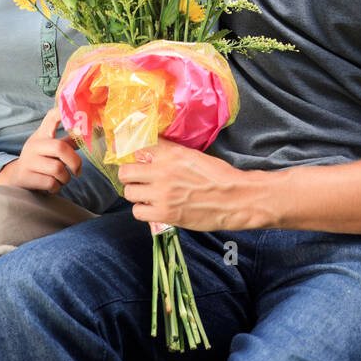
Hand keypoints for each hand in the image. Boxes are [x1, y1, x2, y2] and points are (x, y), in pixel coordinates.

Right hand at [0, 108, 82, 193]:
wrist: (16, 177)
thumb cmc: (40, 160)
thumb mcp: (51, 147)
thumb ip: (68, 142)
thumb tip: (90, 134)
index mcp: (42, 134)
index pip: (52, 117)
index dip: (64, 113)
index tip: (77, 112)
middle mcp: (34, 144)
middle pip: (60, 148)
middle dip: (74, 162)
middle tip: (78, 171)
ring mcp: (28, 160)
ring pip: (57, 168)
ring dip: (65, 178)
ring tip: (62, 179)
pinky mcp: (25, 176)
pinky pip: (50, 183)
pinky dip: (57, 187)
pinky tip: (53, 186)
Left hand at [118, 138, 263, 231]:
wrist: (235, 198)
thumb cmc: (219, 175)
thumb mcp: (194, 155)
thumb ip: (171, 153)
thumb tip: (153, 152)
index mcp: (172, 153)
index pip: (138, 145)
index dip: (133, 151)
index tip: (133, 156)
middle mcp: (163, 172)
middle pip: (125, 171)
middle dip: (129, 174)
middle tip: (137, 178)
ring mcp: (162, 194)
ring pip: (129, 193)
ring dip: (136, 193)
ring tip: (145, 195)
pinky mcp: (164, 215)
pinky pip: (138, 212)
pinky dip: (143, 210)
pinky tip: (152, 208)